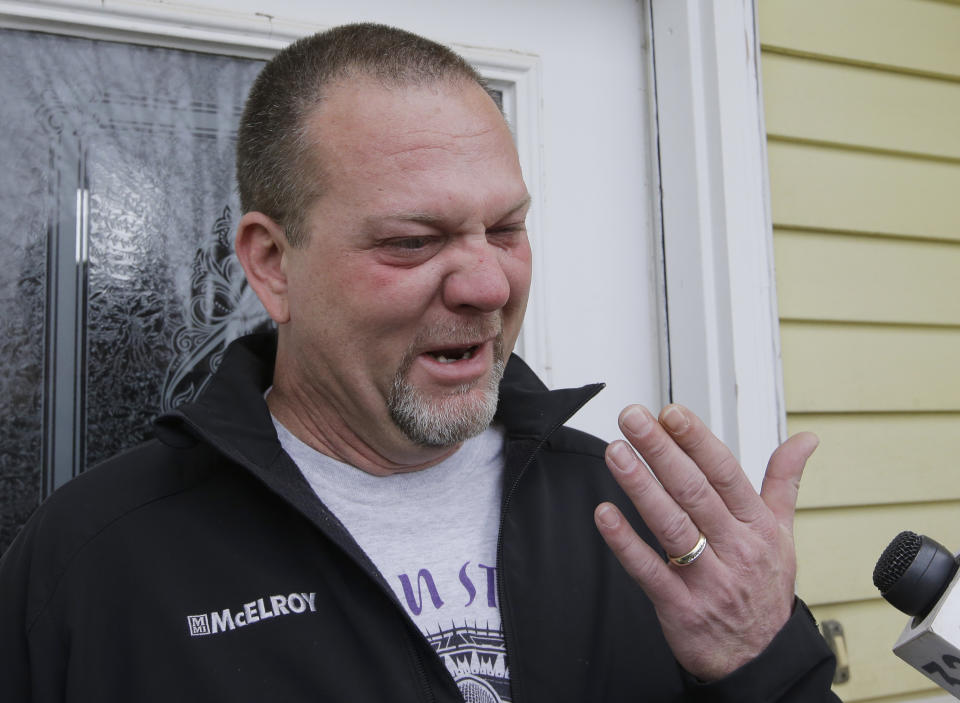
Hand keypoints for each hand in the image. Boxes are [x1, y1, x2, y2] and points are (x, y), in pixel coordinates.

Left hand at [593, 403, 817, 680]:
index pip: (726, 473)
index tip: (670, 412)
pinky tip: (605, 515)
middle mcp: (736, 549)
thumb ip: (784, 481)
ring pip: (672, 525)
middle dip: (661, 451)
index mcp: (757, 526)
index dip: (697, 440)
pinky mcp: (681, 608)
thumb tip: (805, 439)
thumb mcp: (783, 534)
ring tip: (616, 453)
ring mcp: (708, 579)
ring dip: (641, 486)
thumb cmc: (765, 589)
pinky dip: (626, 543)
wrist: (760, 660)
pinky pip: (650, 571)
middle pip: (694, 491)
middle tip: (632, 418)